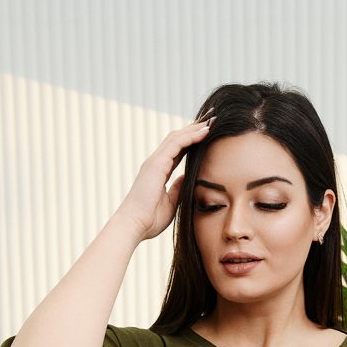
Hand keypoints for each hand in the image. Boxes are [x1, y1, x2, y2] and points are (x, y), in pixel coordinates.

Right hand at [114, 112, 215, 241]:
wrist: (134, 225)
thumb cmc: (149, 220)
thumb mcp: (171, 202)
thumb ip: (178, 188)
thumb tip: (187, 178)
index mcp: (159, 171)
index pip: (178, 150)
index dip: (192, 141)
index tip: (208, 135)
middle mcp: (156, 163)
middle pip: (178, 139)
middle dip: (195, 129)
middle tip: (212, 121)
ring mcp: (155, 162)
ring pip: (177, 137)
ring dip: (195, 128)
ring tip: (212, 121)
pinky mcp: (156, 164)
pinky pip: (176, 144)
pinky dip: (191, 136)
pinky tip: (205, 131)